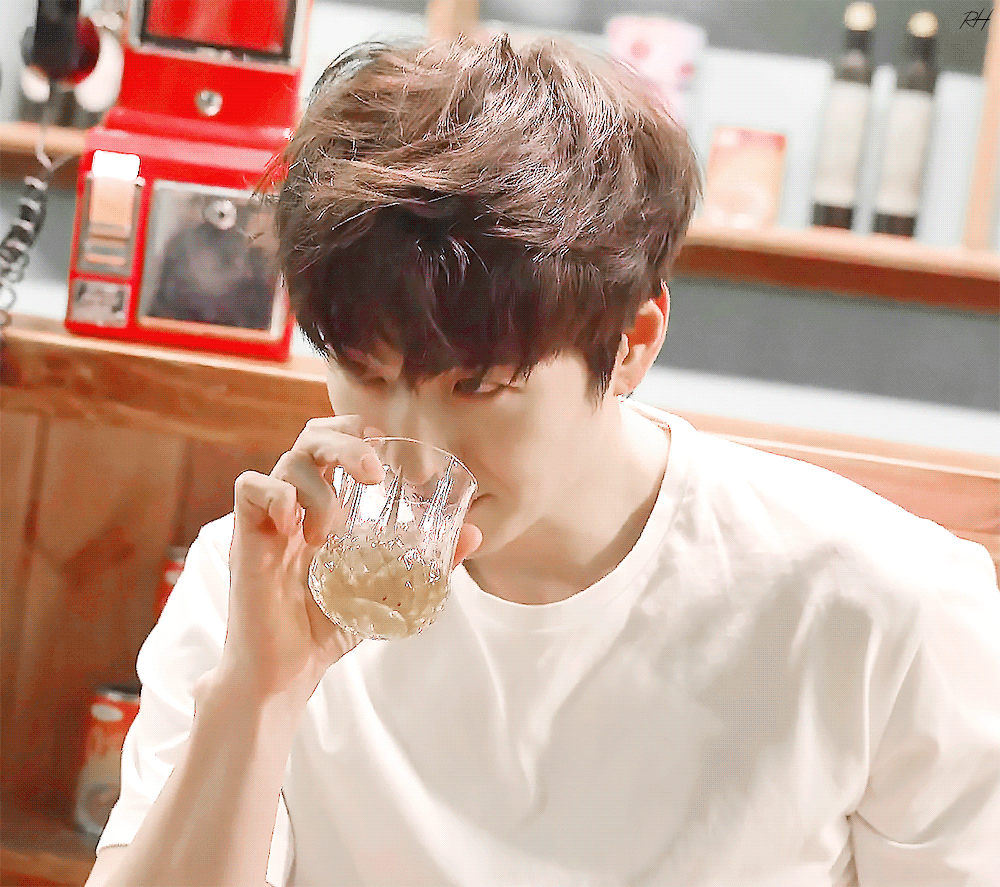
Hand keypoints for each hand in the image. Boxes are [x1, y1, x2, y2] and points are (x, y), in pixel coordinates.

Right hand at [219, 416, 482, 703]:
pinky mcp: (245, 534)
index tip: (388, 452)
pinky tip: (294, 529)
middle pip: (314, 437)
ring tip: (328, 536)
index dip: (359, 432)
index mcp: (329, 503)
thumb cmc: (329, 625)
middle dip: (347, 442)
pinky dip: (276, 495)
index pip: (337, 441)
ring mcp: (272, 516)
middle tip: (375, 474)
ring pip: (290, 460)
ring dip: (319, 489)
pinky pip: (251, 487)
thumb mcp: (387, 590)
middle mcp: (300, 502)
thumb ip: (427, 563)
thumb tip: (474, 533)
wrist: (287, 670)